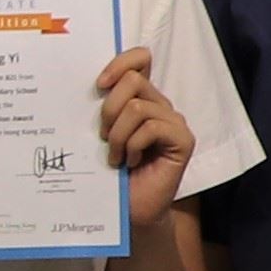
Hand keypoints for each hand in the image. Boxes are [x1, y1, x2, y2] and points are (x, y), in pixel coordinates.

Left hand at [96, 46, 200, 229]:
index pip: (140, 59)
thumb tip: (87, 85)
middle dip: (108, 109)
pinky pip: (152, 127)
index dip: (120, 63)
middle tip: (102, 137)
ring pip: (139, 107)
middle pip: (133, 80)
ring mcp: (174, 122)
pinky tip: (130, 162)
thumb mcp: (99, 136)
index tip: (98, 85)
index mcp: (140, 99)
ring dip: (118, 135)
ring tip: (114, 156)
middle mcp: (160, 105)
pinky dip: (133, 145)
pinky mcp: (183, 140)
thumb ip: (99, 109)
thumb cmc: (111, 175)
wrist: (130, 211)